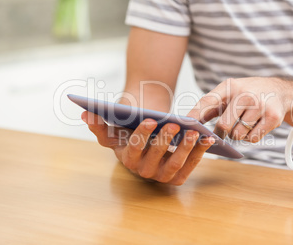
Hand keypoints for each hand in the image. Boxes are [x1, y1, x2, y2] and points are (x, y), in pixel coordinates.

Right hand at [82, 111, 214, 184]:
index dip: (141, 135)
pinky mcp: (177, 176)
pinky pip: (190, 166)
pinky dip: (199, 153)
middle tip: (175, 124)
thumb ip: (100, 123)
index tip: (151, 119)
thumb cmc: (132, 129)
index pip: (132, 148)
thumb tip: (85, 115)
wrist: (150, 134)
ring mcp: (161, 175)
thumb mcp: (116, 126)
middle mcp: (142, 170)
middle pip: (154, 157)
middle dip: (165, 140)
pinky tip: (207, 139)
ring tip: (194, 132)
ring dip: (185, 149)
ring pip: (174, 164)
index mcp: (126, 157)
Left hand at [187, 77, 292, 142]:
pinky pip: (253, 138)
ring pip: (238, 135)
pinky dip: (251, 137)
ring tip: (244, 123)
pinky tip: (256, 125)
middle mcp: (244, 94)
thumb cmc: (248, 94)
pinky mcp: (272, 117)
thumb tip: (190, 122)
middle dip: (222, 132)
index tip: (185, 125)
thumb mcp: (230, 93)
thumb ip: (210, 106)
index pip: (208, 101)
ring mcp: (260, 105)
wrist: (280, 91)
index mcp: (229, 86)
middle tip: (224, 130)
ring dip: (238, 134)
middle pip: (224, 125)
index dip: (195, 114)